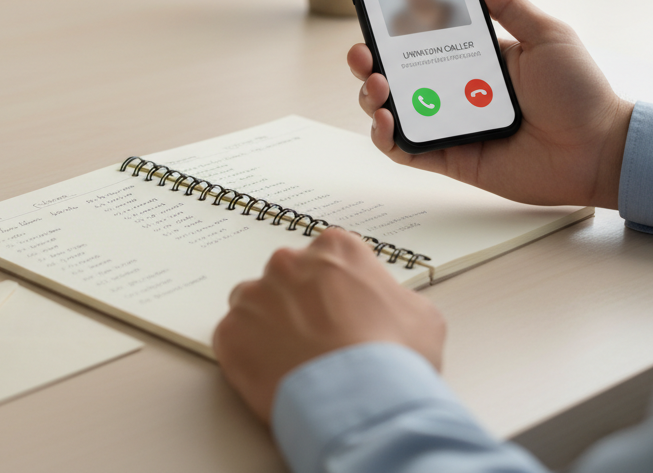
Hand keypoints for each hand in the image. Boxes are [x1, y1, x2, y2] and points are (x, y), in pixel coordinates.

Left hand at [213, 227, 444, 422]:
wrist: (361, 403)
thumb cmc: (395, 360)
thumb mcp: (422, 317)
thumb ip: (393, 298)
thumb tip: (386, 308)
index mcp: (335, 250)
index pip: (326, 259)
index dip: (334, 290)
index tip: (339, 312)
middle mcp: (288, 263)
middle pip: (285, 279)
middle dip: (296, 305)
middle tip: (316, 341)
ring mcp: (254, 296)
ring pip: (253, 306)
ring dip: (267, 328)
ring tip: (293, 363)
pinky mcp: (230, 333)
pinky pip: (233, 340)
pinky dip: (247, 357)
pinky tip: (274, 377)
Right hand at [350, 0, 631, 208]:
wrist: (599, 151)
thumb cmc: (581, 94)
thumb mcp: (548, 37)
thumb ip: (510, 7)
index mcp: (474, 58)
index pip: (422, 37)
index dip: (394, 24)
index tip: (376, 5)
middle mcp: (454, 90)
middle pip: (395, 73)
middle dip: (368, 60)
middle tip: (362, 52)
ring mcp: (448, 124)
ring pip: (392, 109)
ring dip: (372, 96)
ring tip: (378, 86)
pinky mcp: (448, 158)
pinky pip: (404, 150)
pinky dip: (386, 137)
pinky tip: (388, 122)